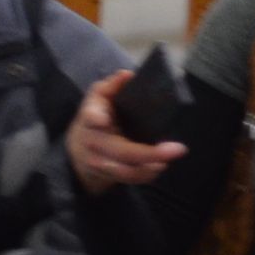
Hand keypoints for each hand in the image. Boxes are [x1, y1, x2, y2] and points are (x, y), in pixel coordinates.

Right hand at [67, 69, 187, 195]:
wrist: (77, 150)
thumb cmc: (95, 117)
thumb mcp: (98, 99)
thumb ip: (111, 86)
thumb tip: (127, 75)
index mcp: (90, 117)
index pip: (90, 115)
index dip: (95, 117)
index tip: (103, 119)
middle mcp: (93, 141)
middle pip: (120, 150)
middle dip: (148, 153)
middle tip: (177, 149)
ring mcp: (99, 161)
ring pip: (125, 171)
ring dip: (150, 168)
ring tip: (170, 157)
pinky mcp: (107, 175)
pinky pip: (128, 179)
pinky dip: (147, 175)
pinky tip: (161, 166)